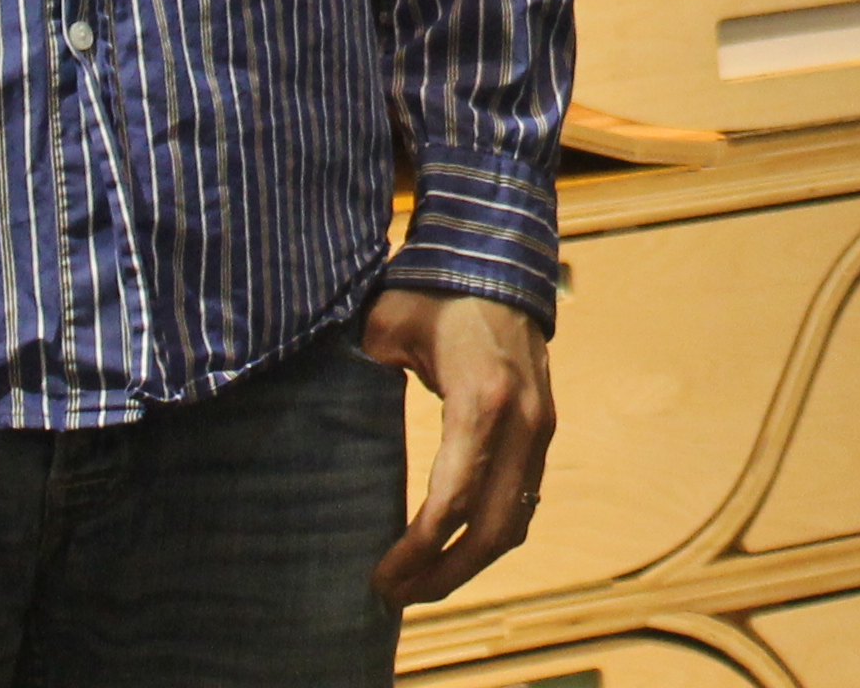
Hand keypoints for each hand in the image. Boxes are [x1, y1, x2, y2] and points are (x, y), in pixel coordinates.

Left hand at [362, 291, 554, 608]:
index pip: (455, 500)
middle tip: (395, 596)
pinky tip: (454, 551)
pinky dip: (491, 536)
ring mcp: (541, 428)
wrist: (500, 263)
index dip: (418, 549)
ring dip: (469, 564)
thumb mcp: (386, 327)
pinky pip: (524, 501)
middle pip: (491, 529)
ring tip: (421, 584)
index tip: (381, 575)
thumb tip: (315, 416)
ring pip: (515, 523)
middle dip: (443, 574)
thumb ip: (356, 372)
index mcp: (483, 400)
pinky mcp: (544, 430)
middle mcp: (523, 423)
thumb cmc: (435, 294)